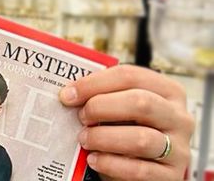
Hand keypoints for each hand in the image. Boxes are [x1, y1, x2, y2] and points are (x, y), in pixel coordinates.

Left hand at [59, 64, 194, 180]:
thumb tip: (70, 92)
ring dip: (103, 138)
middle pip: (140, 102)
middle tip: (80, 116)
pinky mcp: (170, 175)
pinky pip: (139, 170)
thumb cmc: (130, 129)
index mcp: (167, 91)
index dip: (95, 82)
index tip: (69, 93)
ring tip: (85, 139)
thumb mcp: (122, 106)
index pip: (131, 76)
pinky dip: (110, 163)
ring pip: (141, 139)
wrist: (145, 167)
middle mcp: (179, 118)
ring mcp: (179, 148)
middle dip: (101, 107)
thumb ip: (105, 95)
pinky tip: (94, 159)